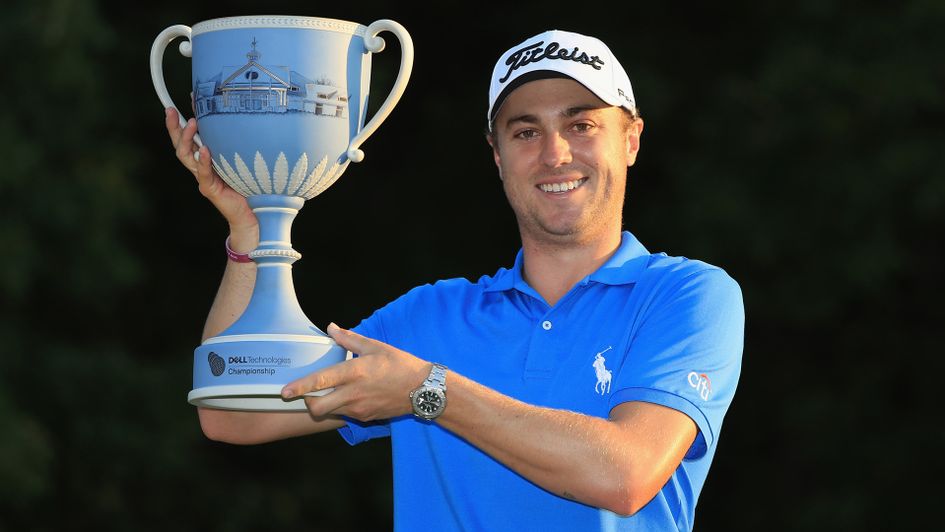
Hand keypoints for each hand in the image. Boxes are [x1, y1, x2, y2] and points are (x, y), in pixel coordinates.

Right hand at [164, 107, 257, 249]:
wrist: (255, 215)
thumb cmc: (252, 185)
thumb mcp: (244, 159)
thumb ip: (240, 143)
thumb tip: (248, 117)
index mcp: (208, 158)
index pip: (192, 136)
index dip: (185, 119)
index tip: (183, 100)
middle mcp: (202, 166)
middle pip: (180, 145)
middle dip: (174, 127)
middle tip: (171, 110)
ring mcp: (204, 177)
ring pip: (186, 157)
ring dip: (187, 139)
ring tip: (191, 123)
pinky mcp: (210, 189)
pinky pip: (204, 173)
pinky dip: (203, 161)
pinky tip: (205, 149)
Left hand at [282, 323, 430, 421]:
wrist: (422, 389)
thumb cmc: (399, 364)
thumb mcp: (375, 347)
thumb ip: (349, 338)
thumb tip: (330, 327)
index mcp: (354, 372)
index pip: (320, 381)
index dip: (300, 387)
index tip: (284, 392)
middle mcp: (353, 393)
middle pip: (318, 407)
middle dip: (307, 402)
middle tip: (308, 393)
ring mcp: (359, 408)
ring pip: (330, 412)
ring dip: (324, 404)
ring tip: (332, 391)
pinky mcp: (365, 418)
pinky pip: (344, 414)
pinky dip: (341, 407)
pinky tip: (351, 396)